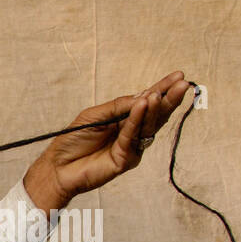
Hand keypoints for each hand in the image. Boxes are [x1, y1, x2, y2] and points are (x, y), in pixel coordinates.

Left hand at [22, 70, 190, 212]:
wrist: (57, 166)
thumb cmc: (73, 139)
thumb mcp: (95, 114)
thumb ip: (119, 106)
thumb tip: (145, 95)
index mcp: (125, 119)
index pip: (147, 102)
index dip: (163, 89)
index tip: (179, 76)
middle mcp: (132, 132)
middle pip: (155, 114)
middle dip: (169, 98)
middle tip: (183, 84)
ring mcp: (131, 147)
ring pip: (148, 126)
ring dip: (155, 108)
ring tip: (161, 94)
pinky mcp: (126, 160)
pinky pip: (132, 136)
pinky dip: (137, 120)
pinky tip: (144, 105)